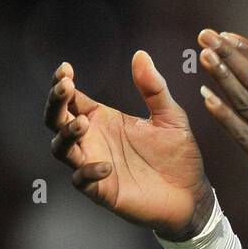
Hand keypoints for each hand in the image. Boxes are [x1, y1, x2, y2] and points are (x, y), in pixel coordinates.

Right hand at [44, 51, 212, 239]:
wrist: (192, 194)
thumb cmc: (178, 155)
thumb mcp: (170, 116)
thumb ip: (154, 88)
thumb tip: (140, 54)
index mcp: (104, 119)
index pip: (72, 99)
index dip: (62, 84)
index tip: (65, 69)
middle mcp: (93, 140)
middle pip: (57, 120)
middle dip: (55, 103)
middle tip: (64, 88)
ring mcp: (94, 165)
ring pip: (62, 149)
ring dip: (67, 134)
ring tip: (82, 122)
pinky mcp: (103, 191)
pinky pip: (83, 181)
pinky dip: (88, 172)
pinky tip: (105, 165)